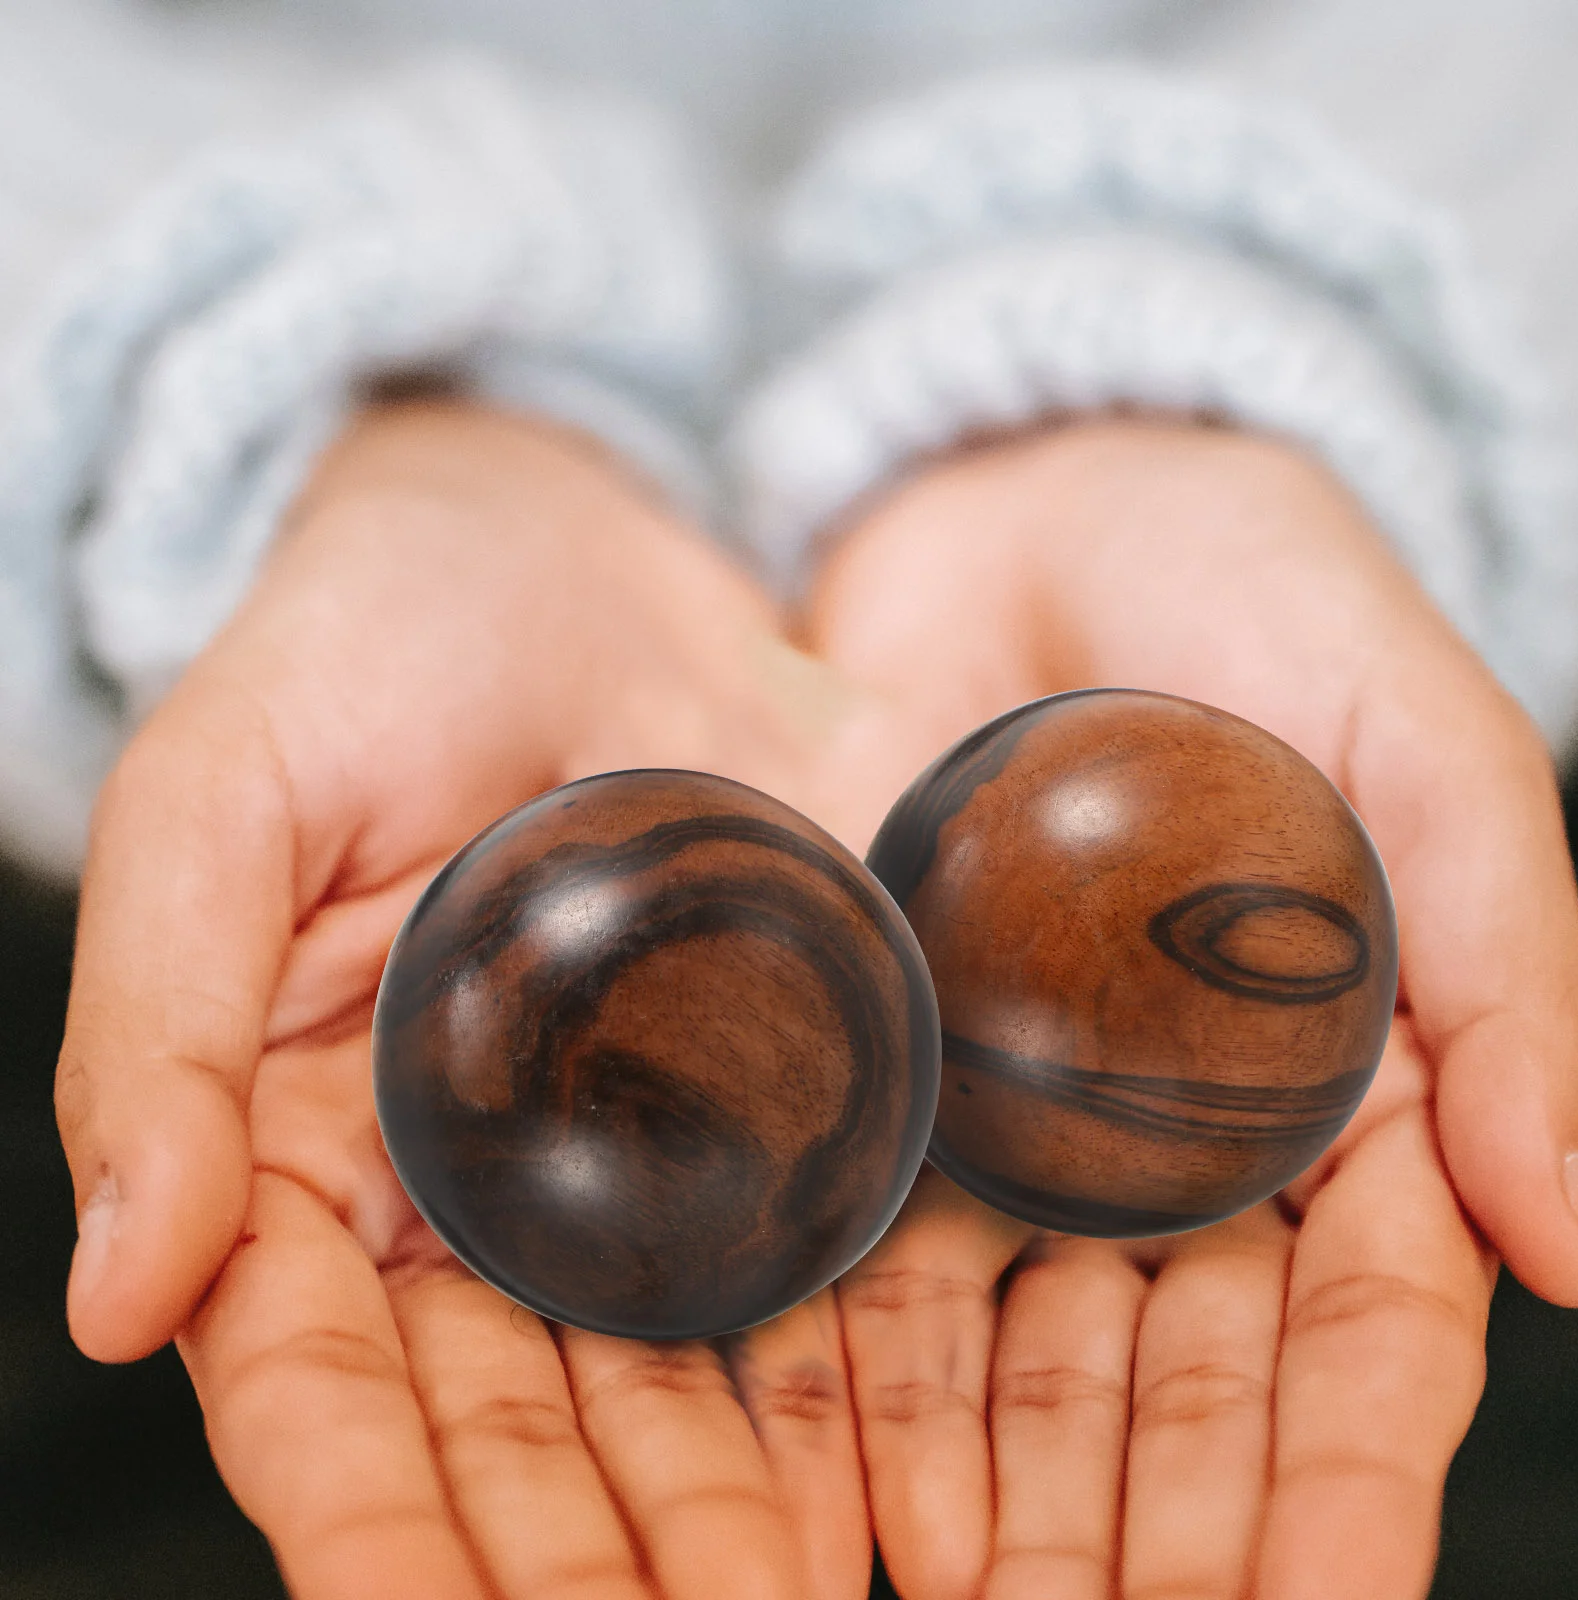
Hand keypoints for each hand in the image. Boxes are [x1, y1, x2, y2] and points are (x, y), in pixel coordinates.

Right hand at [55, 401, 915, 1599]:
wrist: (561, 537)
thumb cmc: (359, 641)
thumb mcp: (220, 799)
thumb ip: (156, 1033)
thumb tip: (121, 1299)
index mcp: (309, 1132)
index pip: (323, 1376)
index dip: (370, 1517)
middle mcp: (476, 1168)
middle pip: (513, 1409)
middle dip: (569, 1554)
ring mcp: (637, 1124)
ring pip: (661, 1365)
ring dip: (712, 1505)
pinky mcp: (770, 1059)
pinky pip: (797, 1234)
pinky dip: (832, 1362)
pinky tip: (882, 1469)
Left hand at [804, 417, 1577, 1597]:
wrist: (1027, 498)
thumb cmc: (1256, 594)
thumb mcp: (1421, 747)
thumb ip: (1510, 974)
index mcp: (1336, 1086)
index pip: (1362, 1331)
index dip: (1341, 1481)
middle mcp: (1170, 1129)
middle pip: (1173, 1376)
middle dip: (1140, 1524)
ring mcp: (1012, 1100)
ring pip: (1009, 1339)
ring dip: (983, 1482)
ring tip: (941, 1597)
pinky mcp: (879, 1046)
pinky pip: (859, 1222)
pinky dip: (842, 1350)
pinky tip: (815, 1462)